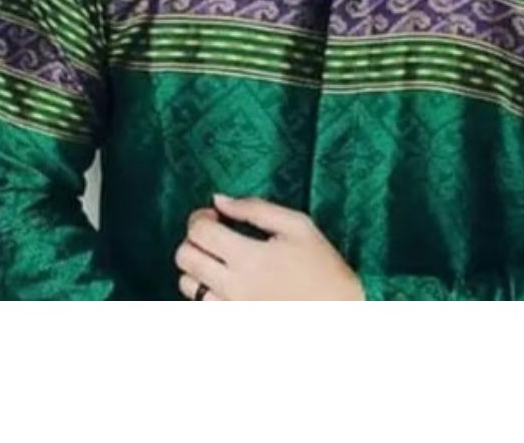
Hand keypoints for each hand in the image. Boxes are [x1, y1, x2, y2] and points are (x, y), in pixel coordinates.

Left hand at [175, 195, 365, 300]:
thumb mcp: (297, 226)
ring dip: (197, 266)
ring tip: (221, 261)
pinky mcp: (234, 323)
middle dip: (194, 239)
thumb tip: (218, 199)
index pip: (198, 231)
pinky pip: (201, 306)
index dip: (200, 217)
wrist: (339, 314)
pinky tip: (228, 284)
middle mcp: (233, 287)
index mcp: (249, 257)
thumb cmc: (322, 266)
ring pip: (186, 284)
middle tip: (216, 235)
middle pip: (184, 257)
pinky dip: (206, 291)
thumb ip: (254, 208)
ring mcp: (231, 310)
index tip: (216, 216)